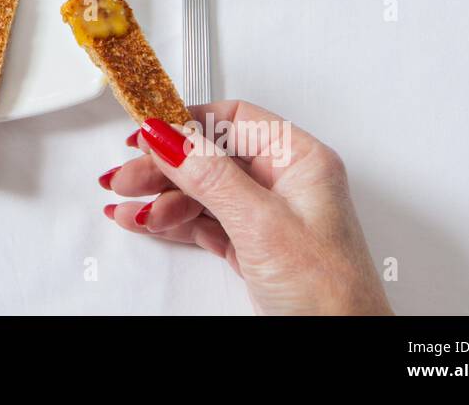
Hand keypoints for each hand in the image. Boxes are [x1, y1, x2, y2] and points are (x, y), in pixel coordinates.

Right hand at [100, 101, 392, 314]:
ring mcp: (266, 215)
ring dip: (161, 197)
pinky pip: (202, 221)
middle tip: (127, 176)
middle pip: (210, 156)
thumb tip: (169, 136)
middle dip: (164, 167)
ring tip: (128, 205)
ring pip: (201, 191)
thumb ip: (211, 175)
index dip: (187, 123)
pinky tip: (145, 219)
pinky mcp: (251, 245)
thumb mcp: (262, 223)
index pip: (234, 120)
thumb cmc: (330, 294)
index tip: (148, 131)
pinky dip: (171, 221)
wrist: (340, 347)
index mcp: (300, 160)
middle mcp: (284, 183)